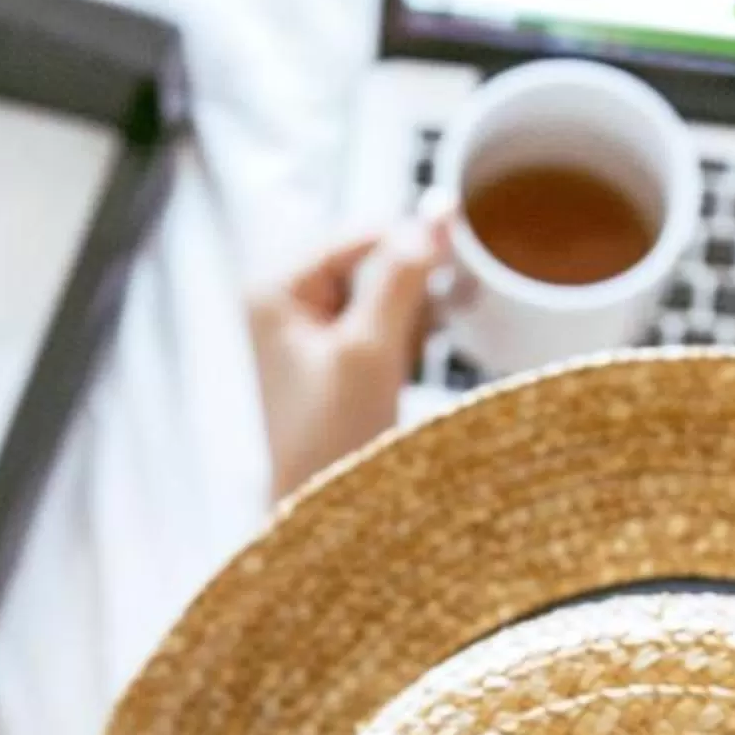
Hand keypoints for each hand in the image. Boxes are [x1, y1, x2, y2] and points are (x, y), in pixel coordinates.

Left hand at [249, 217, 447, 499]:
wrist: (327, 516)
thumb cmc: (327, 443)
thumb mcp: (369, 349)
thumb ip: (400, 277)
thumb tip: (433, 218)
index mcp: (275, 290)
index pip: (358, 235)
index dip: (411, 240)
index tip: (459, 248)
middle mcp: (286, 305)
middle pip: (372, 261)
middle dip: (415, 280)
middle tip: (449, 302)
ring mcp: (312, 334)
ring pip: (385, 293)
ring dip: (417, 309)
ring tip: (428, 340)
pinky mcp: (339, 363)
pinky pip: (386, 325)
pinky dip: (411, 333)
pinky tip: (423, 353)